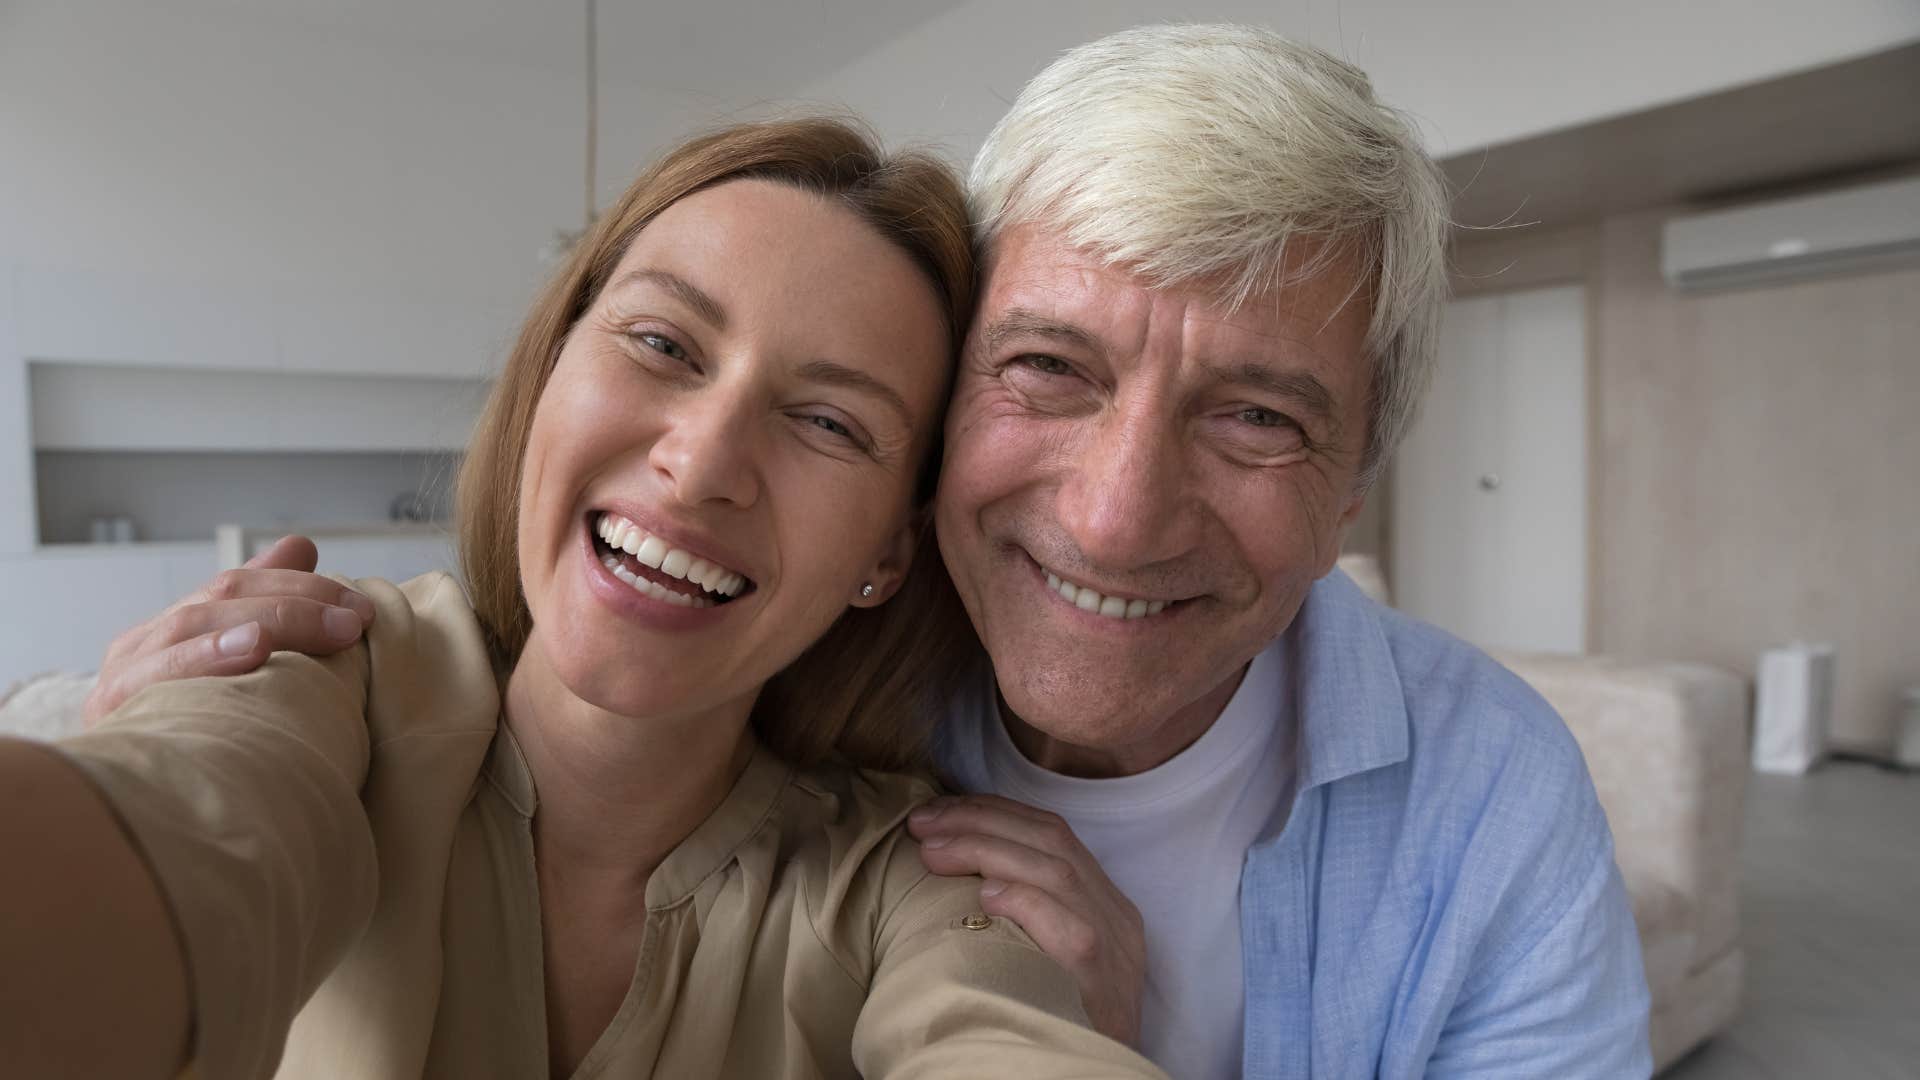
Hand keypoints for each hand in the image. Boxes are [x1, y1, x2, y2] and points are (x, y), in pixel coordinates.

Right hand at [82, 536, 372, 725]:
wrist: (144, 818)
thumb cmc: (201, 744)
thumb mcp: (233, 672)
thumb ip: (263, 608)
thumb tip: (299, 546)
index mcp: (168, 634)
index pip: (234, 586)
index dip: (299, 585)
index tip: (360, 605)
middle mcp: (139, 648)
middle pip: (219, 599)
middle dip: (298, 602)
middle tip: (357, 620)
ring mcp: (120, 679)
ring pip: (192, 625)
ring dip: (269, 620)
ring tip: (326, 626)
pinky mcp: (113, 713)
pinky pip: (161, 676)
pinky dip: (210, 655)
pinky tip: (253, 649)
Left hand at [907, 793, 1144, 1046]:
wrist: (1092, 1079)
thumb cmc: (1056, 1019)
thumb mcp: (1050, 954)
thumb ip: (1024, 911)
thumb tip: (951, 867)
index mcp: (1104, 904)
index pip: (1050, 833)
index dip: (992, 812)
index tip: (939, 811)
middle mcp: (1116, 917)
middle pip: (1051, 840)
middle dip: (980, 821)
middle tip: (921, 823)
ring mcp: (1114, 947)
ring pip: (1055, 871)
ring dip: (986, 850)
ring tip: (932, 852)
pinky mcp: (1103, 981)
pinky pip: (1069, 927)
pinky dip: (1025, 901)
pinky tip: (984, 896)